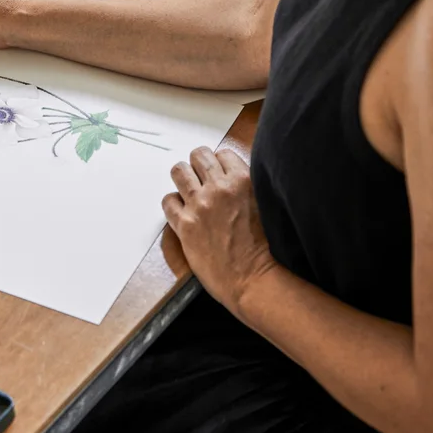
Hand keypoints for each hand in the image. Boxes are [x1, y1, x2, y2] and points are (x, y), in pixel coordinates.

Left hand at [163, 146, 276, 316]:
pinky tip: (181, 211)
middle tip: (200, 177)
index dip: (219, 163)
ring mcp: (200, 205)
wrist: (254, 279)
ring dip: (183, 178)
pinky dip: (173, 204)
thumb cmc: (264, 249)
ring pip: (179, 172)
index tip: (218, 173)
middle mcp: (219, 188)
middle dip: (199, 165)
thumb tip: (234, 174)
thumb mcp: (265, 205)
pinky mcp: (186, 225)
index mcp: (243, 181)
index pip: (222, 153)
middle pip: (199, 156)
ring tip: (187, 189)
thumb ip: (248, 186)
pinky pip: (168, 201)